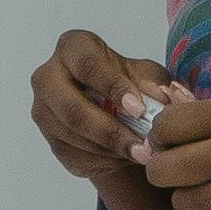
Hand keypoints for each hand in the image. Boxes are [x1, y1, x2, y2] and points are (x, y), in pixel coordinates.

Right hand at [30, 27, 183, 209]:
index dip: (113, 87)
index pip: (88, 65)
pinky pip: (75, 156)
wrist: (116, 111)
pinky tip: (126, 157)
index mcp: (73, 48)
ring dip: (111, 150)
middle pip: (72, 109)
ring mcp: (44, 111)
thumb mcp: (148, 77)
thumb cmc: (130, 83)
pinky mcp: (50, 140)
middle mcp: (49, 77)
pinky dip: (104, 161)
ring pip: (74, 138)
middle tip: (142, 147)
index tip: (137, 109)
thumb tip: (166, 98)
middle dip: (110, 131)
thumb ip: (156, 84)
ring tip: (143, 155)